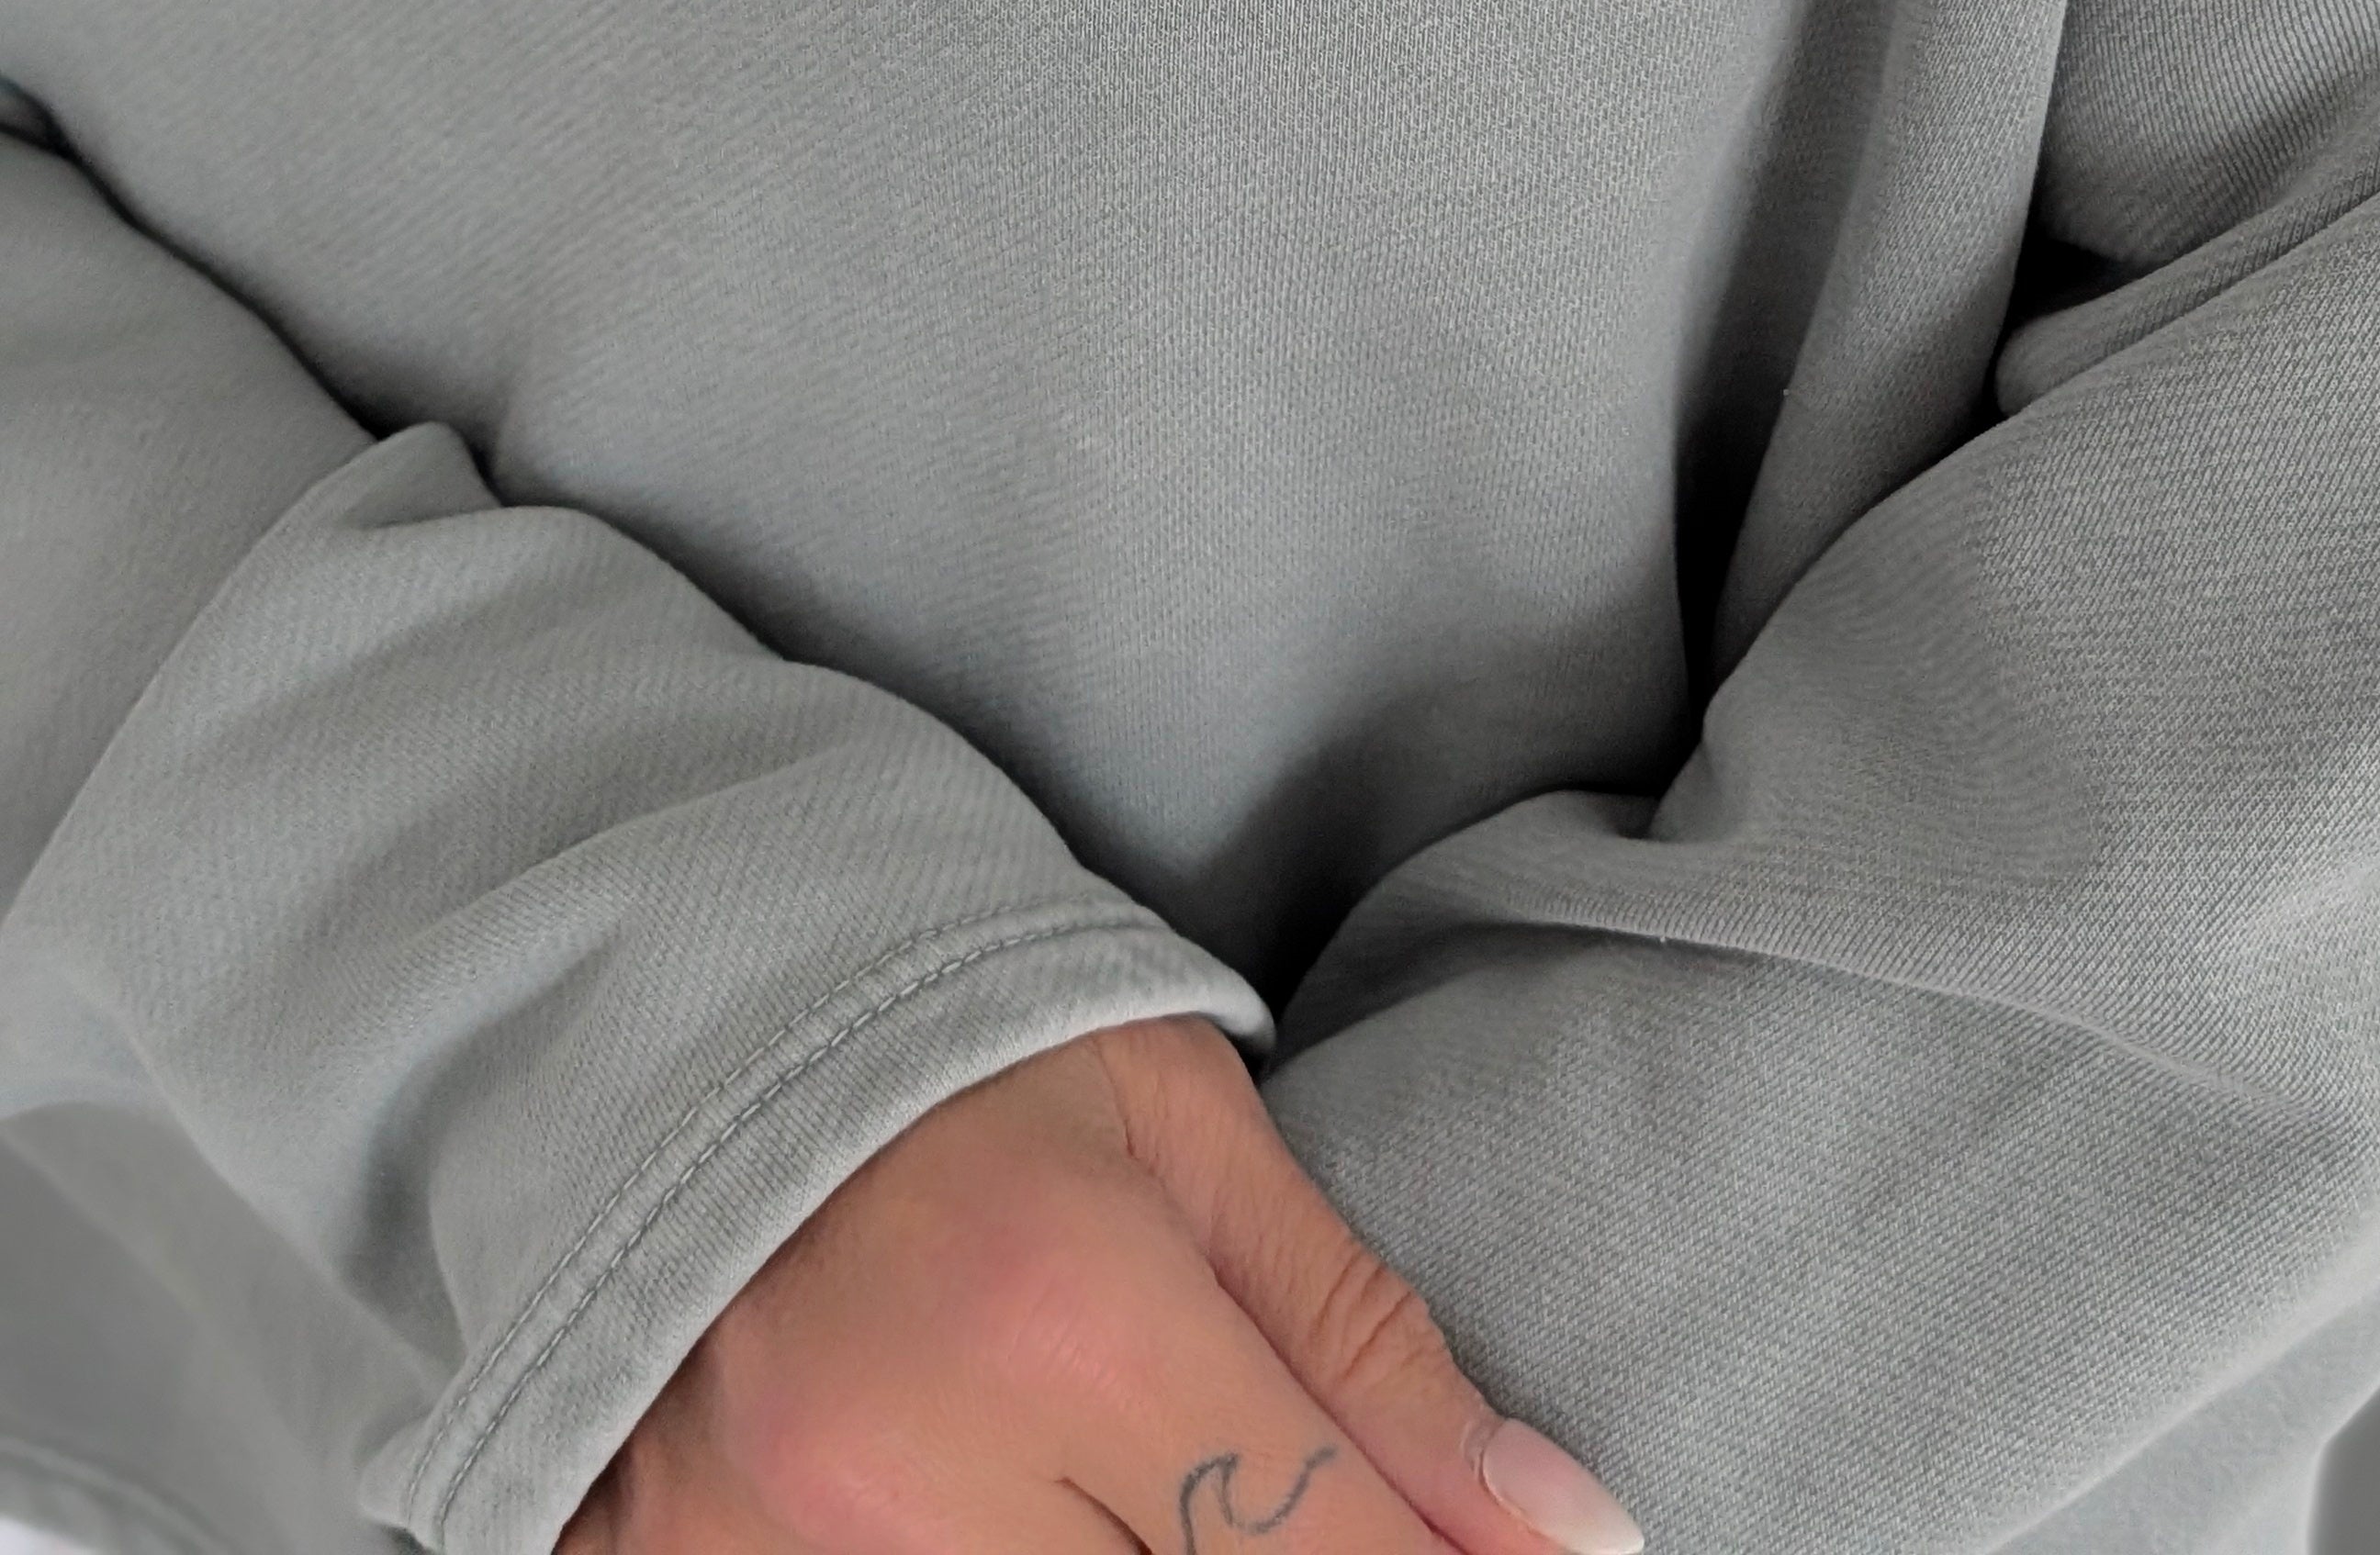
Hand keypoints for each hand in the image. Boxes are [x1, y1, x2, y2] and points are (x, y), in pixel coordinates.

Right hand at [555, 1010, 1643, 1554]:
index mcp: (1068, 1314)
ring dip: (1129, 1553)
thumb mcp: (1189, 1129)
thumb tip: (1561, 1529)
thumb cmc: (961, 1051)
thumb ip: (1365, 1341)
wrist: (675, 1020)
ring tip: (1123, 1461)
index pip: (1326, 1547)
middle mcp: (915, 1471)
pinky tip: (1023, 1494)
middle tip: (1258, 1472)